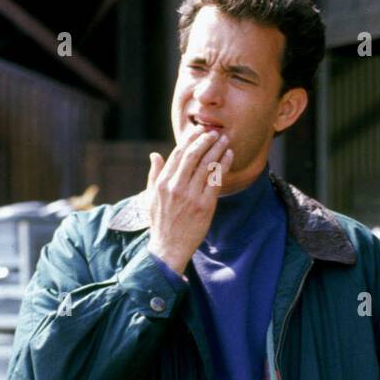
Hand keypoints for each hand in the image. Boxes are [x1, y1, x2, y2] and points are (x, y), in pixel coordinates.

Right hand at [146, 125, 233, 273]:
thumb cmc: (161, 223)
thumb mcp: (151, 197)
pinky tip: (228, 156)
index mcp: (163, 183)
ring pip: (206, 165)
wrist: (169, 248)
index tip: (198, 131)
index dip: (189, 140)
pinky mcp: (204, 206)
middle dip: (205, 140)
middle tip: (214, 132)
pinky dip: (223, 165)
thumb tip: (155, 155)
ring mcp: (191, 196)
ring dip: (217, 149)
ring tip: (224, 140)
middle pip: (193, 155)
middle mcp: (176, 187)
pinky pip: (216, 180)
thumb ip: (154, 174)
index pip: (177, 154)